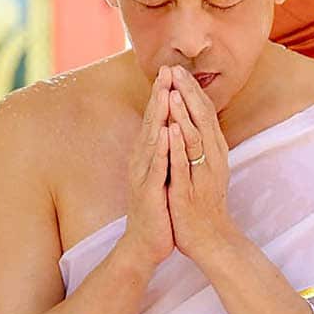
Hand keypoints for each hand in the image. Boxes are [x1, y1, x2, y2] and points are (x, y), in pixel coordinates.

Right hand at [121, 67, 174, 269]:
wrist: (146, 244)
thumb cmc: (157, 209)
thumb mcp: (162, 175)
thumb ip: (164, 152)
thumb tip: (172, 128)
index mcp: (147, 156)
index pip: (156, 120)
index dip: (162, 95)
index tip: (171, 70)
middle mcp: (141, 161)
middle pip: (151, 123)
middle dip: (159, 95)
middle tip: (166, 69)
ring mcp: (143, 177)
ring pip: (151, 141)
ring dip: (158, 116)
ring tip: (165, 92)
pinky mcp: (148, 194)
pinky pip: (156, 168)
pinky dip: (161, 150)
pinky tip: (167, 134)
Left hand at [166, 65, 236, 263]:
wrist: (211, 239)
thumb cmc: (204, 203)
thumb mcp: (205, 169)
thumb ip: (201, 146)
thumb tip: (194, 124)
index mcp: (214, 152)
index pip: (204, 115)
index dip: (191, 91)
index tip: (178, 71)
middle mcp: (212, 158)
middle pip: (202, 119)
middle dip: (187, 93)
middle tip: (174, 70)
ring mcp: (202, 173)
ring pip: (195, 137)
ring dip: (184, 113)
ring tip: (172, 90)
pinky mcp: (190, 189)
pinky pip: (185, 164)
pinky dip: (179, 145)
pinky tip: (172, 128)